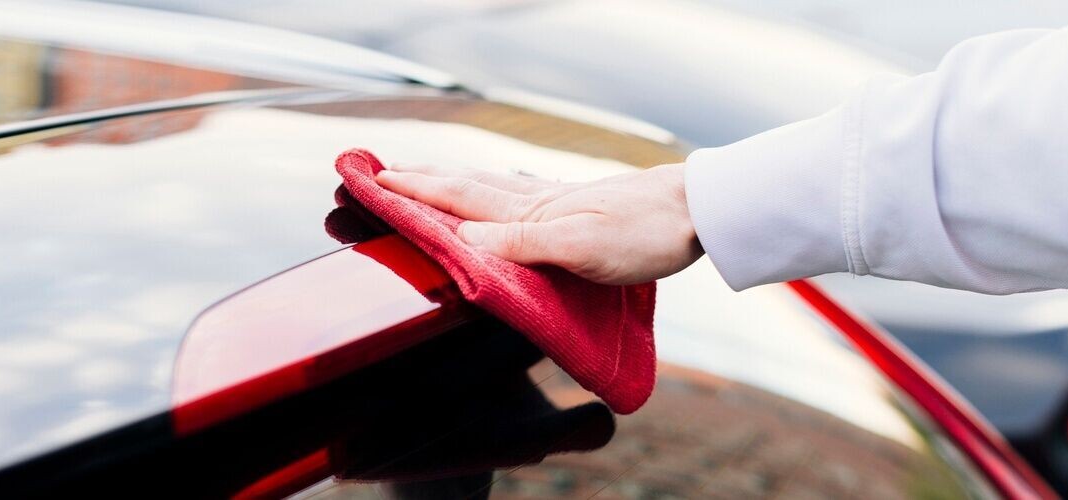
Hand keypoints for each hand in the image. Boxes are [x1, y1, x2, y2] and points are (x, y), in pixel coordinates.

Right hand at [375, 162, 702, 284]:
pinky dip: (487, 190)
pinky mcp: (573, 208)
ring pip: (487, 187)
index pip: (458, 198)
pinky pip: (513, 194)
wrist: (696, 211)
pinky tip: (494, 191)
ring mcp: (554, 202)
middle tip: (379, 171)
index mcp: (529, 212)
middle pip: (464, 185)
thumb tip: (464, 238)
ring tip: (421, 176)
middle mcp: (535, 201)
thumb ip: (523, 244)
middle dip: (419, 179)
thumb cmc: (644, 234)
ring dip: (448, 181)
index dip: (413, 191)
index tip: (371, 180)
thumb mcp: (582, 249)